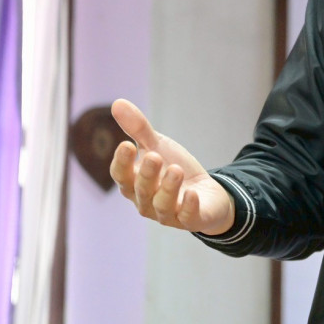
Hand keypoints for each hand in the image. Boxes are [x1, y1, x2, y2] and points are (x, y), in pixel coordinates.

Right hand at [109, 98, 234, 235]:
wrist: (206, 192)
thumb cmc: (173, 169)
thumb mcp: (158, 146)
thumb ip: (139, 129)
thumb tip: (117, 103)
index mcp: (134, 183)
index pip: (121, 175)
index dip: (122, 162)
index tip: (126, 145)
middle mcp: (146, 202)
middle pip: (141, 189)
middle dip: (147, 173)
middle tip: (154, 156)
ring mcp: (167, 213)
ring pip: (161, 204)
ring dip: (168, 188)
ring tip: (176, 170)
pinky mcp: (190, 220)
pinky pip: (186, 217)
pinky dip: (188, 206)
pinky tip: (191, 194)